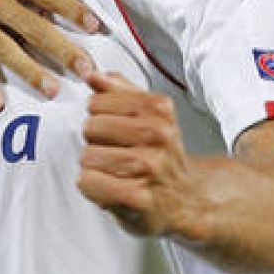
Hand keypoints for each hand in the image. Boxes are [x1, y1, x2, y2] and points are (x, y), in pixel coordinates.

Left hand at [76, 71, 208, 239]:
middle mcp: (157, 135)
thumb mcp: (149, 116)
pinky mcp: (137, 196)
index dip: (99, 118)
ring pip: (86, 156)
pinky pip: (87, 181)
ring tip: (115, 172)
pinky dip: (92, 187)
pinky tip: (111, 187)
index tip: (115, 130)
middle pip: (90, 127)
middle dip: (95, 143)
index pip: (96, 102)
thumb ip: (119, 91)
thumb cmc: (161, 157)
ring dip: (93, 167)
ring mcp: (149, 166)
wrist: (186, 199)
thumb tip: (93, 74)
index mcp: (159, 109)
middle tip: (116, 154)